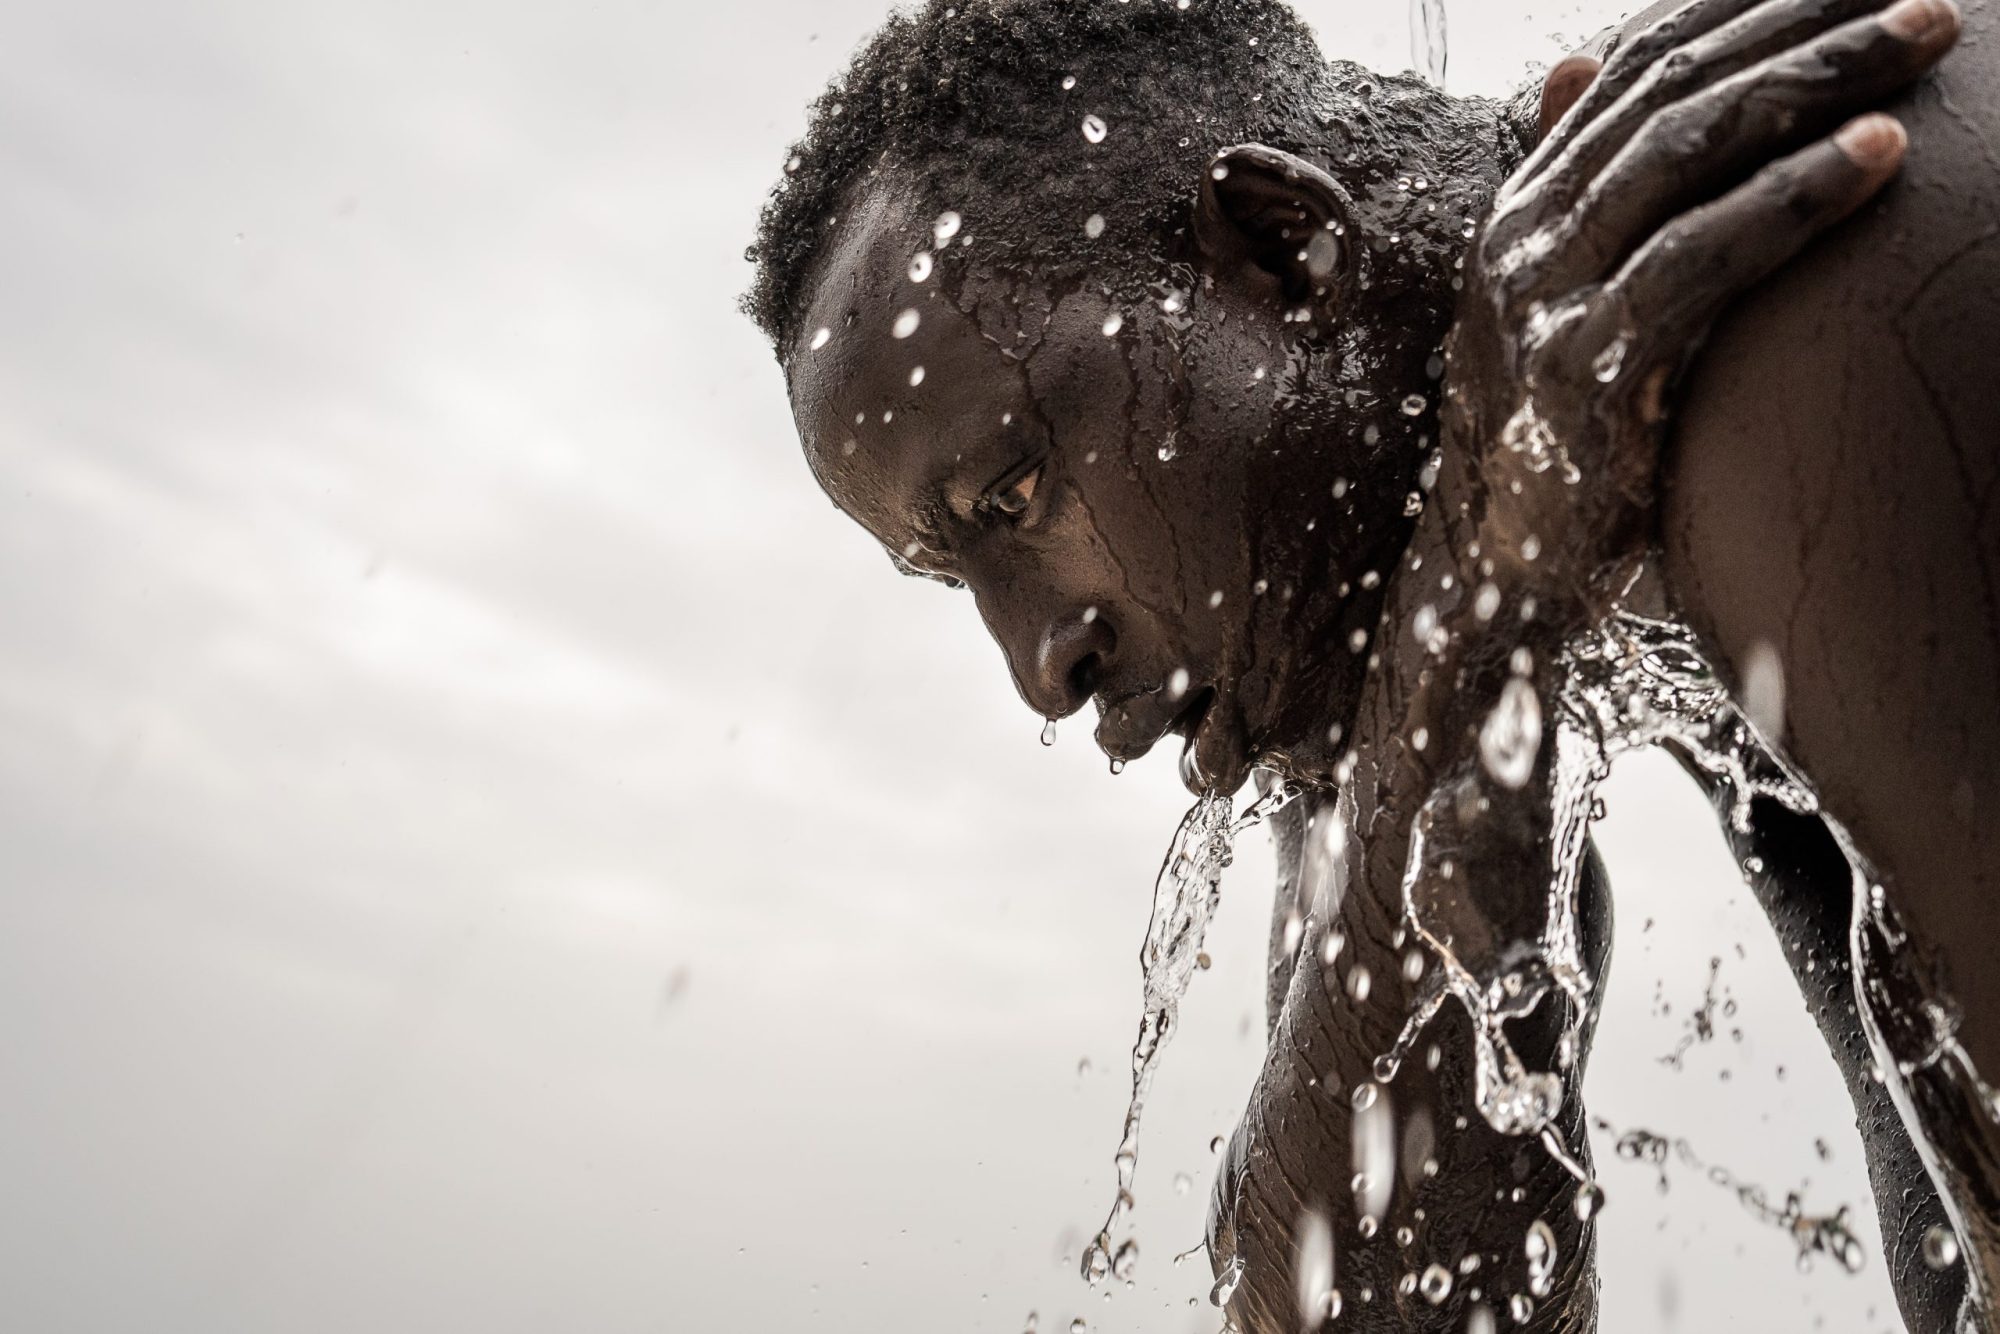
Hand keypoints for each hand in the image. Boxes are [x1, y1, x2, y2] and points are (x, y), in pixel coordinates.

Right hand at [1442, 0, 1958, 608]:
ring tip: (1923, 46)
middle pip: (1670, 94)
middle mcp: (1522, 239)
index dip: (1746, 8)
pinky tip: (1877, 155)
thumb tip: (1580, 69)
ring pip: (1684, 155)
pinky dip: (1792, 197)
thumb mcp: (1547, 301)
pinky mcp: (1583, 371)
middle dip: (1804, 31)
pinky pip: (1698, 260)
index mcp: (1522, 211)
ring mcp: (1544, 302)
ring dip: (1815, 87)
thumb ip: (1572, 192)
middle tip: (1931, 4)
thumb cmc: (1548, 436)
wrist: (1489, 570)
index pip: (1636, 69)